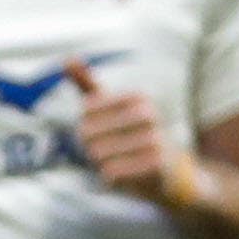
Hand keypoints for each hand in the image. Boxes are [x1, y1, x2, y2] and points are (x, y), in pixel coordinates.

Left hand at [64, 59, 197, 215]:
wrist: (170, 174)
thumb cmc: (133, 138)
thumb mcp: (112, 108)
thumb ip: (88, 84)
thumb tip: (67, 58)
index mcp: (137, 97)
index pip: (86, 112)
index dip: (87, 127)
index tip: (106, 132)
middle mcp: (148, 115)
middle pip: (88, 134)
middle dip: (91, 148)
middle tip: (112, 152)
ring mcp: (153, 139)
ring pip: (98, 155)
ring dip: (102, 164)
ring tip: (122, 163)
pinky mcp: (155, 165)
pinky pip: (110, 173)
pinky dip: (111, 179)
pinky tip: (128, 176)